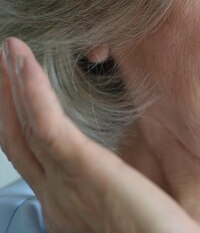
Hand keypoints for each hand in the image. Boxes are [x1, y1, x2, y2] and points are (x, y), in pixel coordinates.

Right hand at [0, 38, 199, 232]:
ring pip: (24, 126)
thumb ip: (110, 193)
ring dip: (12, 84)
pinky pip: (47, 123)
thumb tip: (115, 178)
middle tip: (0, 63)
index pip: (32, 157)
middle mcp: (55, 197)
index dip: (18, 123)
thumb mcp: (124, 212)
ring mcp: (64, 184)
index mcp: (65, 206)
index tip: (17, 93)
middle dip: (4, 100)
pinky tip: (22, 58)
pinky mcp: (83, 168)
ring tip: (8, 50)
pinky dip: (30, 89)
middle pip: (17, 140)